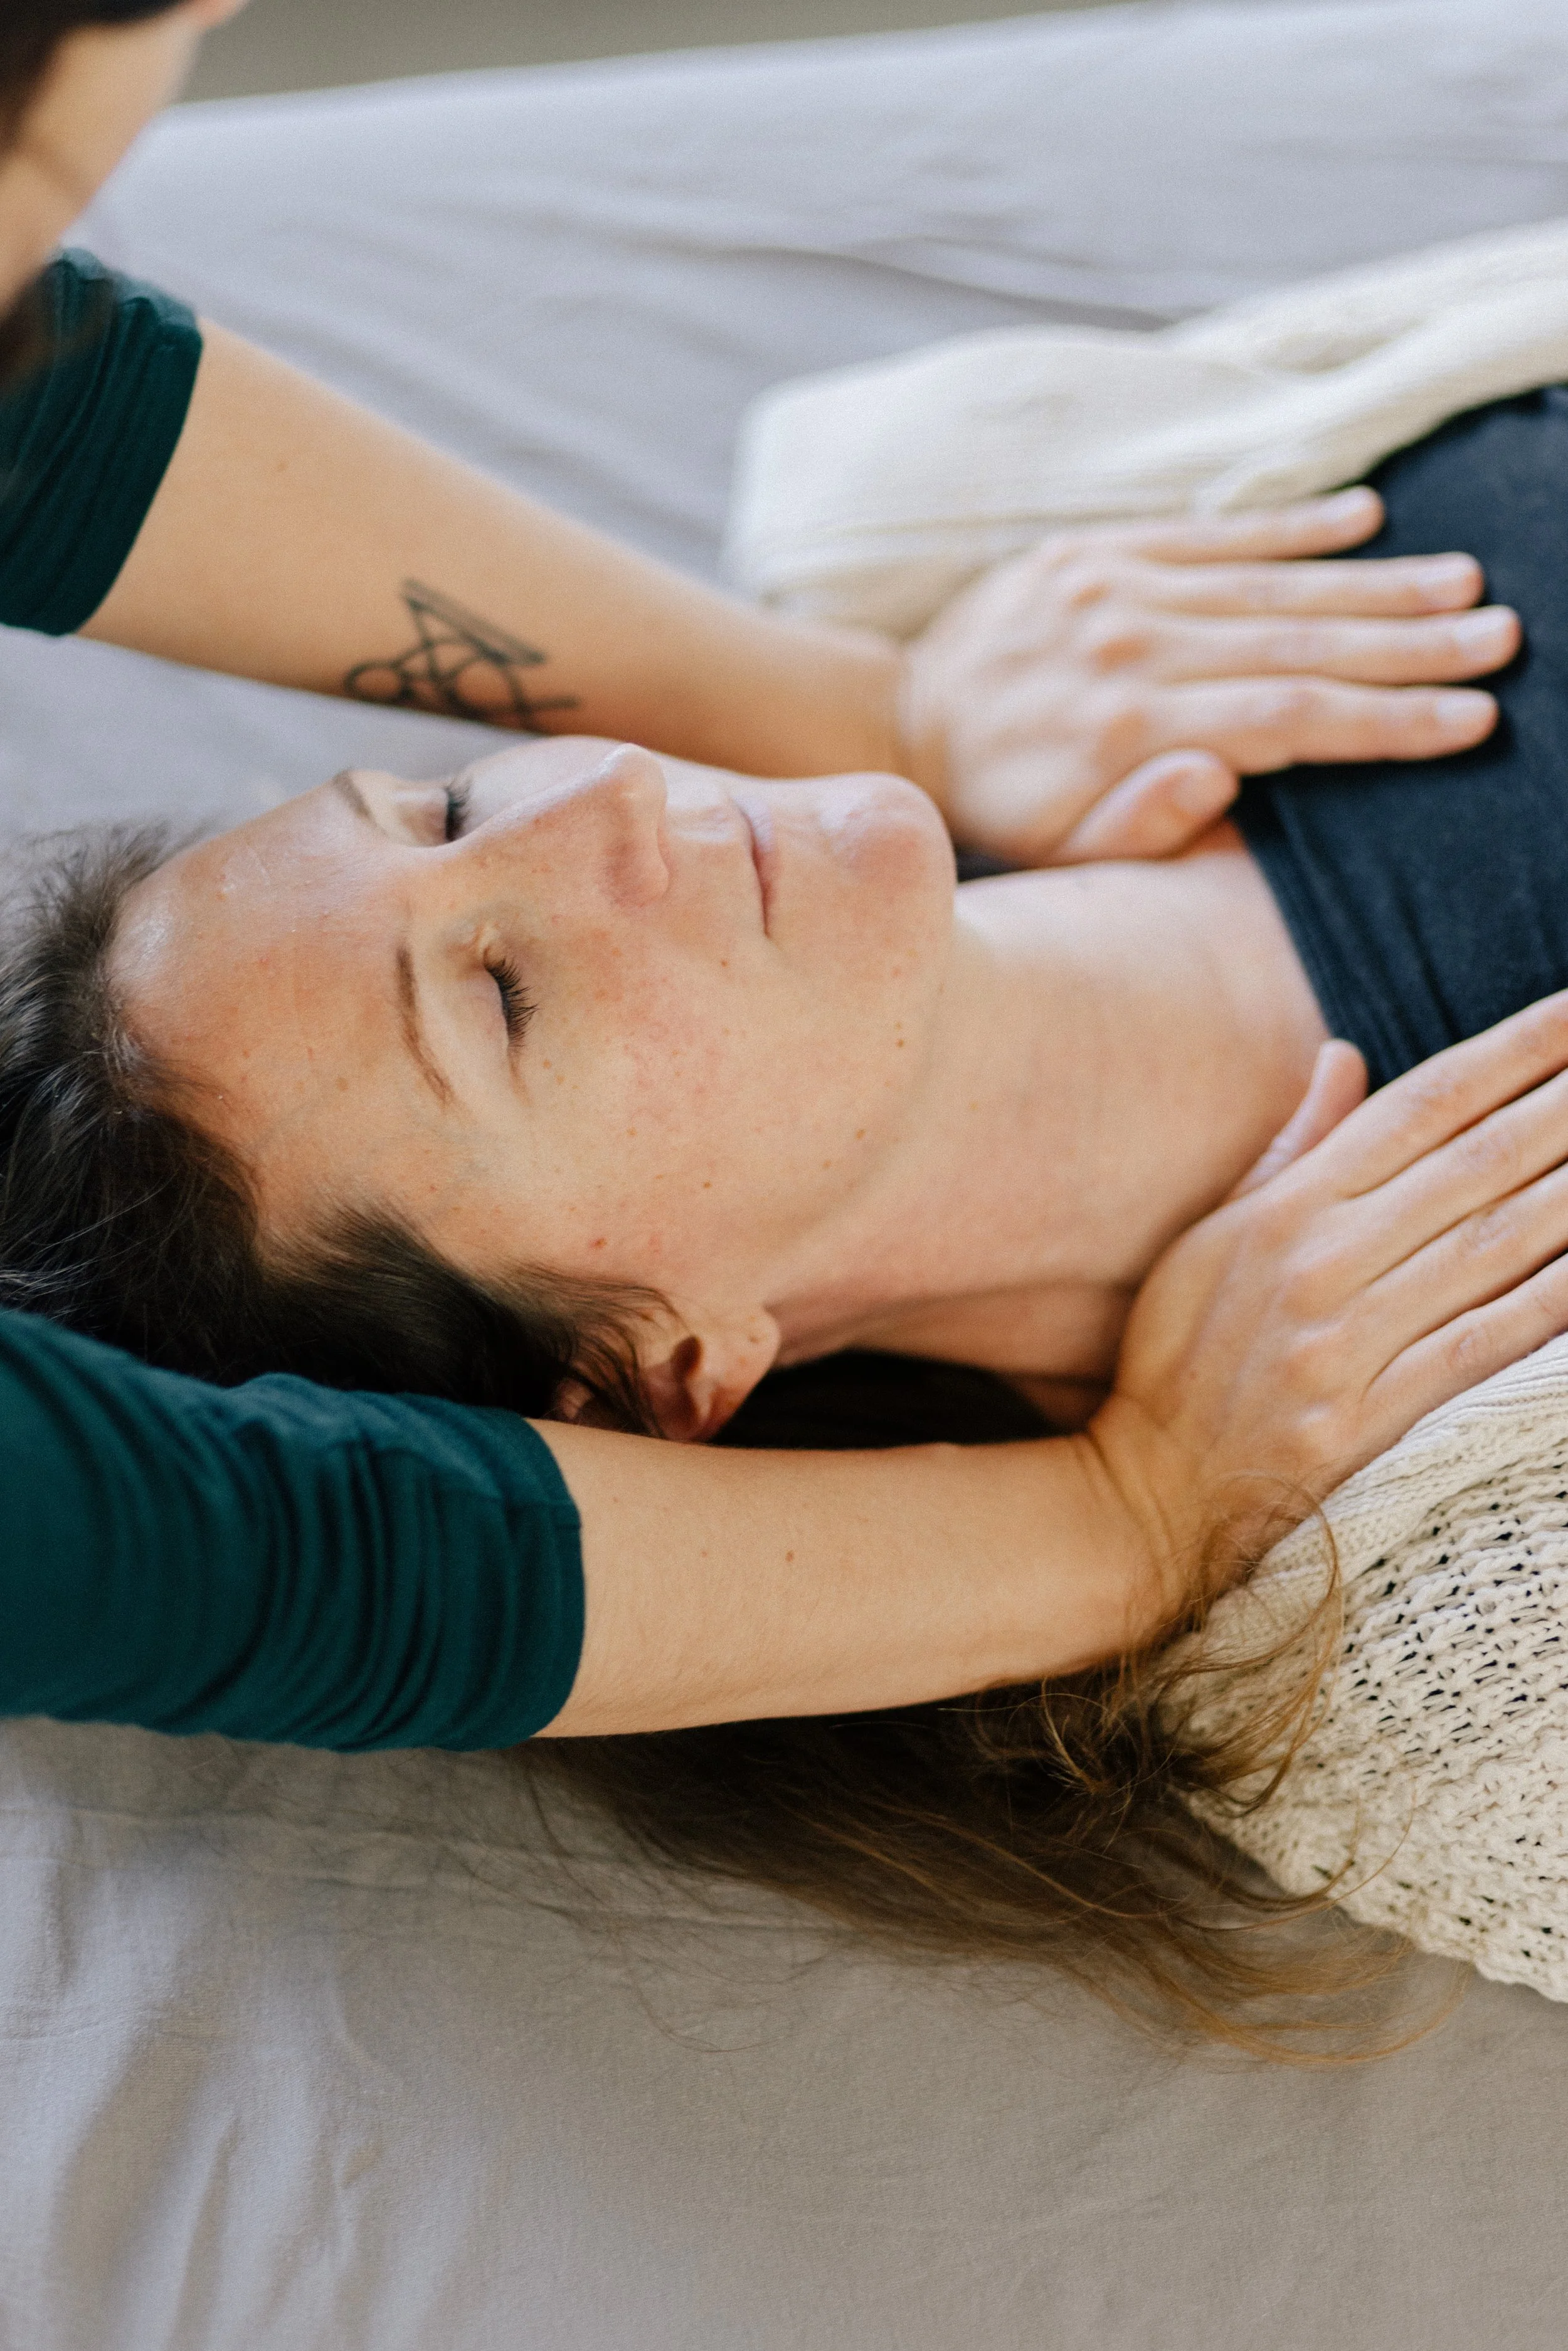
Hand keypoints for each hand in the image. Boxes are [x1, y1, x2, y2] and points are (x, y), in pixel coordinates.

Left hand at [896, 488, 1519, 866]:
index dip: (1385, 720)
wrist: (898, 722)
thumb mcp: (1058, 849)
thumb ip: (1143, 823)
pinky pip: (1207, 532)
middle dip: (1407, 642)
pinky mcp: (1094, 551)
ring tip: (1460, 581)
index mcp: (1128, 730)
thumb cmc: (997, 806)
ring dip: (1371, 582)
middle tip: (1499, 636)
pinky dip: (1287, 526)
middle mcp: (1128, 650)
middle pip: (1296, 644)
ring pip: (1266, 583)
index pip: (1287, 721)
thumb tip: (1226, 777)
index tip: (1470, 718)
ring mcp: (1112, 591)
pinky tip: (1364, 517)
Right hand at [1088, 996, 1567, 1623]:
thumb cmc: (1179, 1353)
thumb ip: (1292, 1147)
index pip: (1419, 1107)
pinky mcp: (1367, 1417)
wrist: (1150, 1490)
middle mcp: (1320, 1262)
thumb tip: (1344, 1057)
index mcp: (1285, 1208)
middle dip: (1563, 1106)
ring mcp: (1345, 1341)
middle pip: (1473, 1164)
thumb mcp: (1213, 1235)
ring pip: (1492, 1246)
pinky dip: (1547, 1300)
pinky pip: (1480, 1344)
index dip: (1506, 1053)